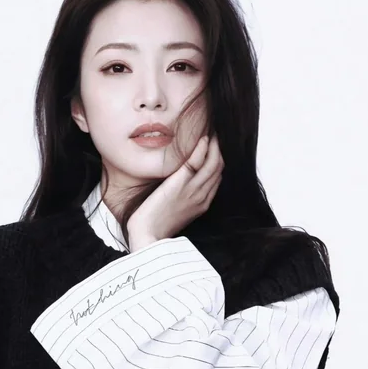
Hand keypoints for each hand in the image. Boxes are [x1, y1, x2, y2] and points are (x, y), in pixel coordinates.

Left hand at [127, 134, 223, 249]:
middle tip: (217, 133)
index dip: (218, 160)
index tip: (215, 147)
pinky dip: (203, 148)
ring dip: (216, 145)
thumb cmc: (155, 227)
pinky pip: (198, 162)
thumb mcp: (174, 212)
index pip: (217, 178)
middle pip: (219, 168)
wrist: (147, 237)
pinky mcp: (181, 184)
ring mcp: (193, 190)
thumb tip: (179, 186)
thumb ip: (182, 198)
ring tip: (213, 131)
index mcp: (201, 204)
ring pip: (215, 163)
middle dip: (220, 149)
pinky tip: (203, 138)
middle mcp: (201, 196)